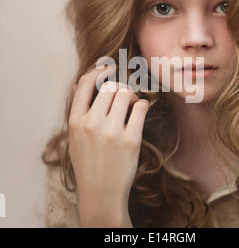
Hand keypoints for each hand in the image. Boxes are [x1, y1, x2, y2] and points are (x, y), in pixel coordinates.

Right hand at [68, 67, 149, 226]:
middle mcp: (91, 124)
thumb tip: (84, 84)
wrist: (101, 193)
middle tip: (124, 95)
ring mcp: (111, 132)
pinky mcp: (131, 140)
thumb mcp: (75, 138)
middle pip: (110, 86)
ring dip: (131, 95)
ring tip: (131, 105)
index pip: (84, 84)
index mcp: (75, 121)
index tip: (109, 66)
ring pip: (125, 93)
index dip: (98, 70)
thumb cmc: (89, 163)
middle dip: (119, 87)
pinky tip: (139, 111)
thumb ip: (79, 112)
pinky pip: (141, 107)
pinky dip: (142, 105)